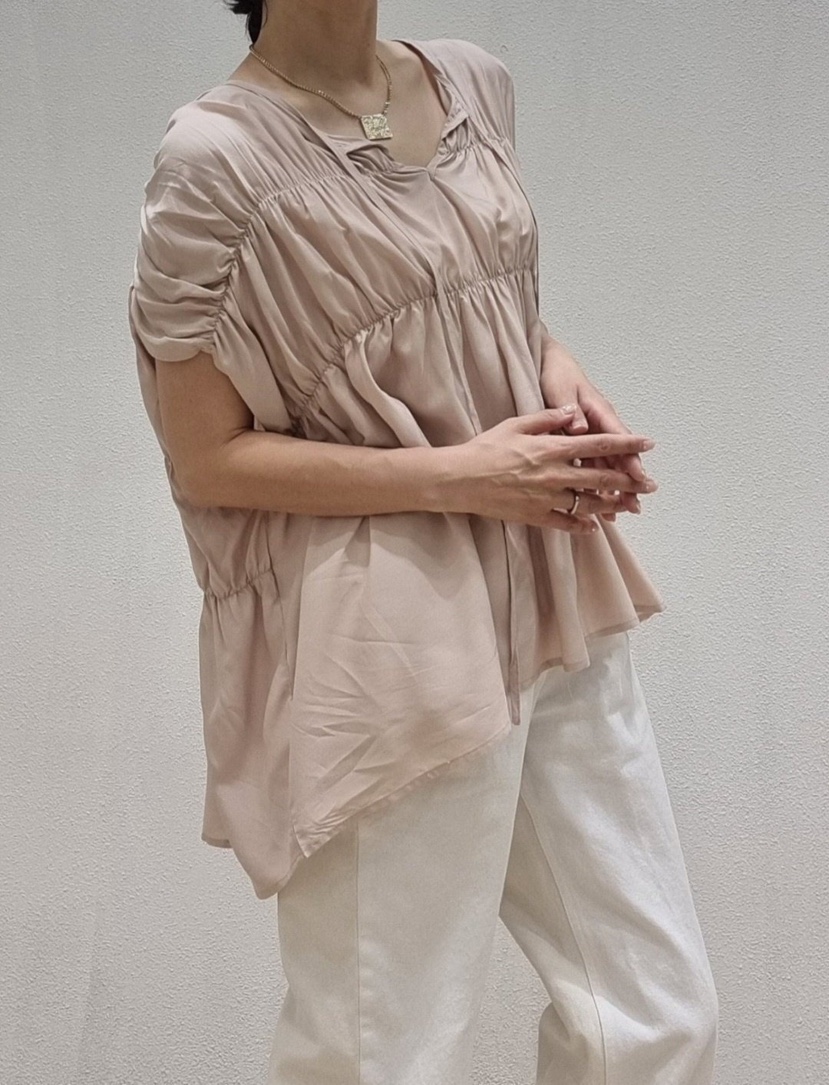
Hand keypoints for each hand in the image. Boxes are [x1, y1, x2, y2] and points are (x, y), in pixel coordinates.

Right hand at [446, 406, 656, 532]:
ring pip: (588, 503)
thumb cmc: (486, 448)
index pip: (598, 444)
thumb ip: (548, 418)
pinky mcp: (534, 515)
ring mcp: (546, 497)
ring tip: (629, 506)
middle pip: (601, 478)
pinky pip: (565, 523)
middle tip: (650, 485)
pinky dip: (582, 526)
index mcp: (551, 448)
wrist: (460, 479)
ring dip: (611, 504)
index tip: (647, 444)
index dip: (626, 444)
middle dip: (629, 481)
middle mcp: (554, 474)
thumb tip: (573, 413)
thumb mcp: (516, 424)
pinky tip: (594, 527)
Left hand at [538, 336, 656, 519]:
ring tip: (620, 511)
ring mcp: (592, 436)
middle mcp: (600, 426)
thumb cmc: (558, 376)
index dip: (629, 458)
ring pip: (607, 466)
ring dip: (614, 488)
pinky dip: (596, 483)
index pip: (618, 438)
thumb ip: (570, 409)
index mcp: (599, 411)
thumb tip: (579, 425)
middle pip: (617, 457)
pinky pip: (592, 466)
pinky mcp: (581, 443)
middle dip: (628, 482)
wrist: (550, 366)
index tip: (638, 475)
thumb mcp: (561, 389)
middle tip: (635, 503)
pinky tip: (599, 502)